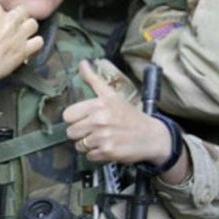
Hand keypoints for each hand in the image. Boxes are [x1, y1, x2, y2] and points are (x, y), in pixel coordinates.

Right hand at [0, 2, 41, 97]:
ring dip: (27, 28)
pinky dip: (34, 43)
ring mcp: (19, 35)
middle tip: (9, 26)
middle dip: (16, 17)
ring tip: (21, 34)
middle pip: (21, 11)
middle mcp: (10, 20)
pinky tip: (28, 46)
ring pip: (33, 24)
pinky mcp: (24, 50)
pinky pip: (39, 42)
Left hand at [64, 60, 183, 173]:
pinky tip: (107, 147)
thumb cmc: (129, 115)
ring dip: (88, 144)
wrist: (151, 136)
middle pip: (70, 132)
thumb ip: (93, 80)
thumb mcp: (112, 95)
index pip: (68, 115)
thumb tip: (82, 63)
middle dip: (81, 133)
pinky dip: (96, 154)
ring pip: (78, 145)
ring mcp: (103, 137)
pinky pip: (89, 156)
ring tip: (101, 138)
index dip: (76, 119)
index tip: (86, 119)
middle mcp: (99, 120)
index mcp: (98, 104)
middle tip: (95, 130)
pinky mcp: (107, 152)